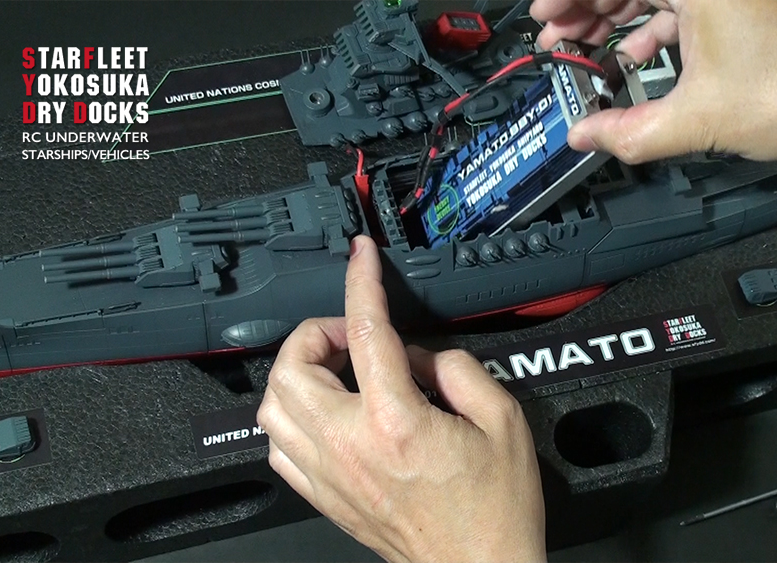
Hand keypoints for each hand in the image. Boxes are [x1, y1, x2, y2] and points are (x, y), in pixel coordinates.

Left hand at [257, 236, 545, 562]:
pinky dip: (289, 418)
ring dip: (296, 373)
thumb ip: (460, 369)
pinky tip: (322, 414)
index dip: (361, 281)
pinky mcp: (324, 498)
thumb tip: (424, 353)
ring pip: (272, 406)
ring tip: (336, 371)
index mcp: (397, 421)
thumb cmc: (495, 511)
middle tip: (354, 335)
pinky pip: (278, 447)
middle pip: (293, 366)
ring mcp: (330, 475)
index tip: (360, 256)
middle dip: (317, 333)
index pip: (366, 332)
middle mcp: (350, 447)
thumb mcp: (504, 422)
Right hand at [532, 0, 776, 186]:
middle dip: (588, 6)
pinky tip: (640, 56)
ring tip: (588, 47)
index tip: (546, 17)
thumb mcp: (699, 119)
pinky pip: (689, 3)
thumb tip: (589, 137)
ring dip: (620, 18)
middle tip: (557, 36)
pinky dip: (658, 28)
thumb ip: (630, 131)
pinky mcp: (752, 1)